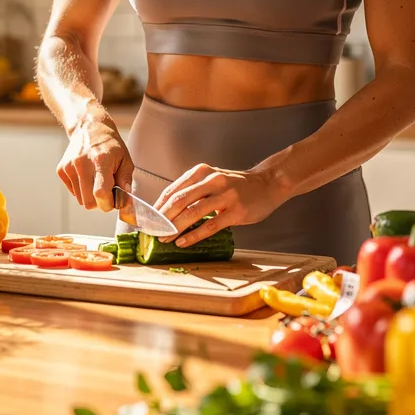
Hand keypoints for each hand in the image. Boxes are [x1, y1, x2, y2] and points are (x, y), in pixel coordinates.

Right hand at [57, 114, 132, 211]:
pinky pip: (73, 192)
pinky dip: (81, 189)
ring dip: (90, 195)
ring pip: (80, 200)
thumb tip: (126, 201)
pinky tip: (87, 176)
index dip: (108, 203)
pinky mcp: (61, 170)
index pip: (100, 193)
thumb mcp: (125, 159)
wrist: (89, 128)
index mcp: (100, 161)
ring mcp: (69, 167)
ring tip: (96, 179)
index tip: (113, 200)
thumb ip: (125, 181)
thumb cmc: (109, 144)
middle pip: (88, 203)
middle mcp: (82, 164)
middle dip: (99, 202)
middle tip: (106, 190)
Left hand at [153, 164, 288, 246]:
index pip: (172, 190)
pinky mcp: (236, 211)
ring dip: (175, 228)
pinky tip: (183, 242)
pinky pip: (210, 225)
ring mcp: (225, 195)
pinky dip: (194, 235)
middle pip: (179, 201)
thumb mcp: (212, 180)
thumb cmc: (235, 186)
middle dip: (162, 219)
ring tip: (164, 238)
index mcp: (201, 172)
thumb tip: (166, 211)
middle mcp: (212, 181)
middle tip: (152, 231)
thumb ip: (192, 191)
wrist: (267, 184)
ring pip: (193, 213)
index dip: (157, 207)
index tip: (147, 220)